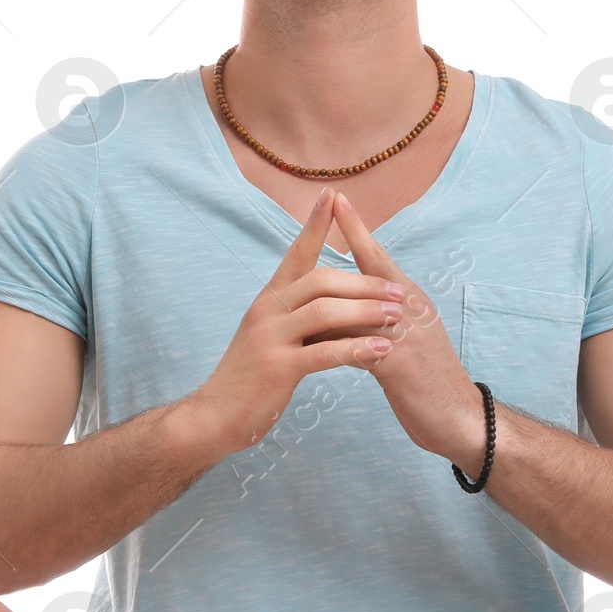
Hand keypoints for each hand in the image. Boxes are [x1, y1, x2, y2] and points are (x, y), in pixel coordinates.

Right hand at [183, 186, 407, 457]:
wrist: (215, 416)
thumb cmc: (249, 377)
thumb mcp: (269, 336)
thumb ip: (294, 315)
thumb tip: (327, 298)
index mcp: (268, 300)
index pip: (295, 254)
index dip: (314, 225)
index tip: (332, 195)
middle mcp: (267, 311)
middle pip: (321, 280)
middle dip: (363, 284)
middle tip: (398, 293)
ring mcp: (270, 338)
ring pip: (325, 312)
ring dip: (366, 312)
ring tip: (397, 318)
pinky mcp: (278, 368)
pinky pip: (325, 352)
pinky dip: (357, 349)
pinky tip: (382, 349)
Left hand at [330, 192, 488, 474]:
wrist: (461, 420)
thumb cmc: (429, 383)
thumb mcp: (409, 342)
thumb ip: (382, 320)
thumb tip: (347, 307)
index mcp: (413, 302)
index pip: (381, 260)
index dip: (359, 230)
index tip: (338, 201)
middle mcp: (412, 311)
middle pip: (374, 269)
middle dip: (351, 237)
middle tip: (328, 207)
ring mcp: (408, 336)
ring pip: (361, 306)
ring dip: (330, 292)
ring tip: (300, 276)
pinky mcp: (399, 366)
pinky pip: (360, 345)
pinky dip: (335, 340)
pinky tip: (312, 338)